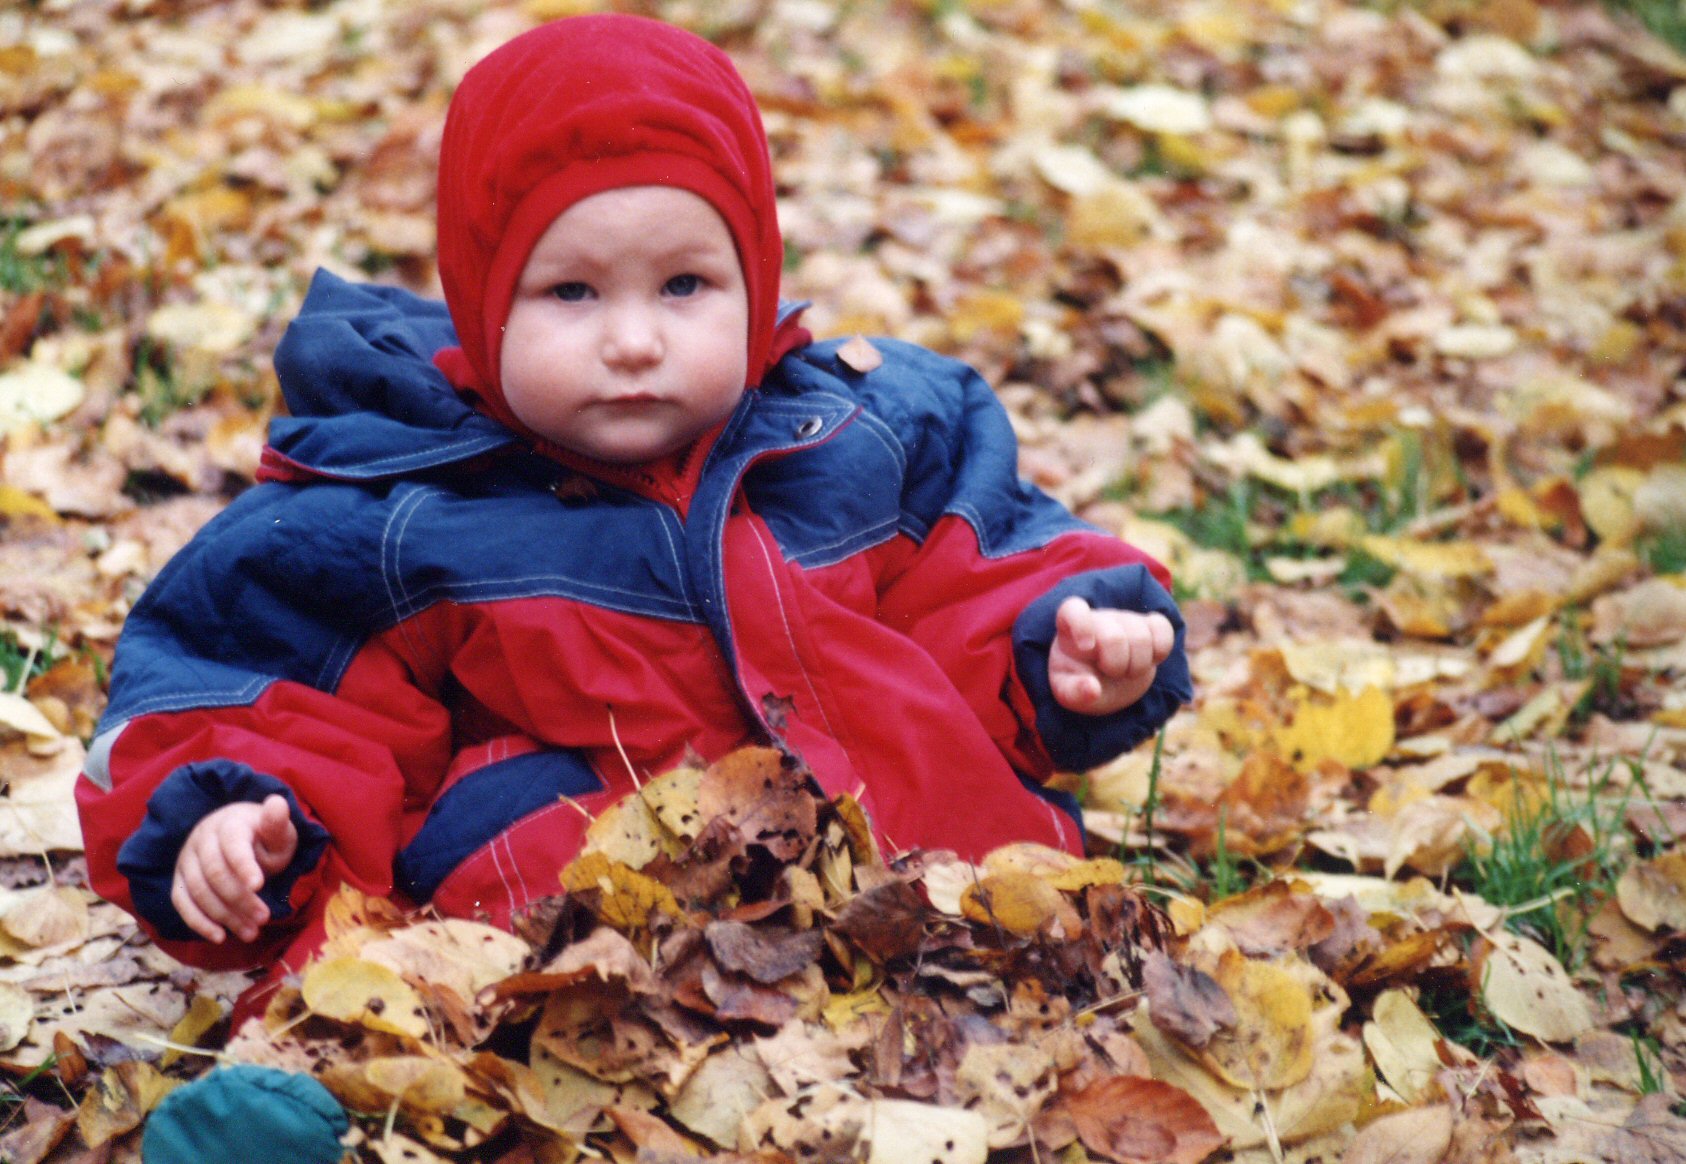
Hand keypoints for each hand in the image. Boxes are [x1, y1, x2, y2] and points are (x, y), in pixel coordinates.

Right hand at [172, 795, 297, 943]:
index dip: (244, 865)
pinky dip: (198, 922)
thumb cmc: (264, 836)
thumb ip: (277, 824)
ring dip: (225, 915)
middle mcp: (201, 839)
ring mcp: (186, 859)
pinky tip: (220, 936)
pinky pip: (181, 902)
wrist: (240, 836)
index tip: (259, 885)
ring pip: (199, 891)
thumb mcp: (278, 831)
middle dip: (240, 899)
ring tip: (252, 932)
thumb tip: (278, 803)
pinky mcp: (180, 879)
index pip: (232, 845)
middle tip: (264, 918)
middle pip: (215, 873)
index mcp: (228, 823)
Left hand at [1049, 598, 1174, 715]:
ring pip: (1142, 637)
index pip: (1073, 610)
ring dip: (1138, 665)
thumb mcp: (1069, 693)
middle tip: (1111, 674)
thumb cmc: (1082, 682)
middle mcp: (1098, 618)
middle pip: (1114, 637)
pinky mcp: (1148, 624)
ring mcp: (1124, 619)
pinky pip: (1162, 628)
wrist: (1107, 683)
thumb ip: (1074, 692)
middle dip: (1116, 665)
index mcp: (1069, 628)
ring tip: (1128, 671)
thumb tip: (1092, 690)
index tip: (1086, 648)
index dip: (1081, 625)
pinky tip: (1151, 659)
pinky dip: (1161, 650)